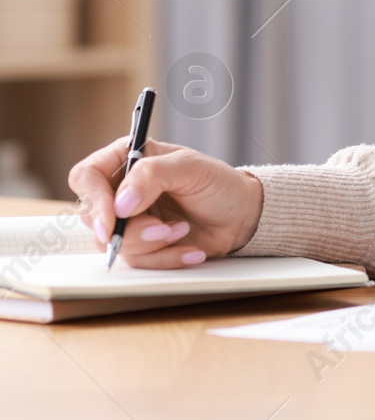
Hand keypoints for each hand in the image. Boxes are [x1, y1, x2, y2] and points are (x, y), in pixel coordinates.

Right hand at [67, 138, 264, 268]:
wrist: (241, 215)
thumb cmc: (218, 184)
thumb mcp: (191, 168)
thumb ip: (152, 175)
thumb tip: (120, 203)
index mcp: (128, 160)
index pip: (86, 176)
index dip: (94, 199)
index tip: (114, 218)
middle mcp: (122, 190)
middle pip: (94, 217)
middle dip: (131, 229)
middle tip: (163, 228)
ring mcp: (130, 220)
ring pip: (114, 243)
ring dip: (151, 244)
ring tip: (183, 230)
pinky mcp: (141, 245)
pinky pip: (137, 261)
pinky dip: (165, 258)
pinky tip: (190, 249)